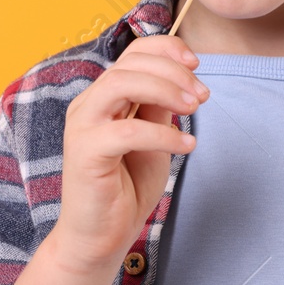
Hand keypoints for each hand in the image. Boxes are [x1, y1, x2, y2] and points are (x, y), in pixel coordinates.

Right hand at [53, 35, 208, 273]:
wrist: (102, 235)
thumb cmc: (128, 185)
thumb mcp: (153, 136)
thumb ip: (159, 106)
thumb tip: (182, 77)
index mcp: (105, 97)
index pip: (132, 53)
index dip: (167, 49)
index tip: (197, 65)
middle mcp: (88, 105)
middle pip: (129, 64)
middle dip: (173, 72)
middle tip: (201, 96)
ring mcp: (82, 127)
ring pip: (120, 84)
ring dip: (165, 91)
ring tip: (193, 111)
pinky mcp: (84, 154)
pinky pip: (127, 131)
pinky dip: (163, 135)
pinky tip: (186, 147)